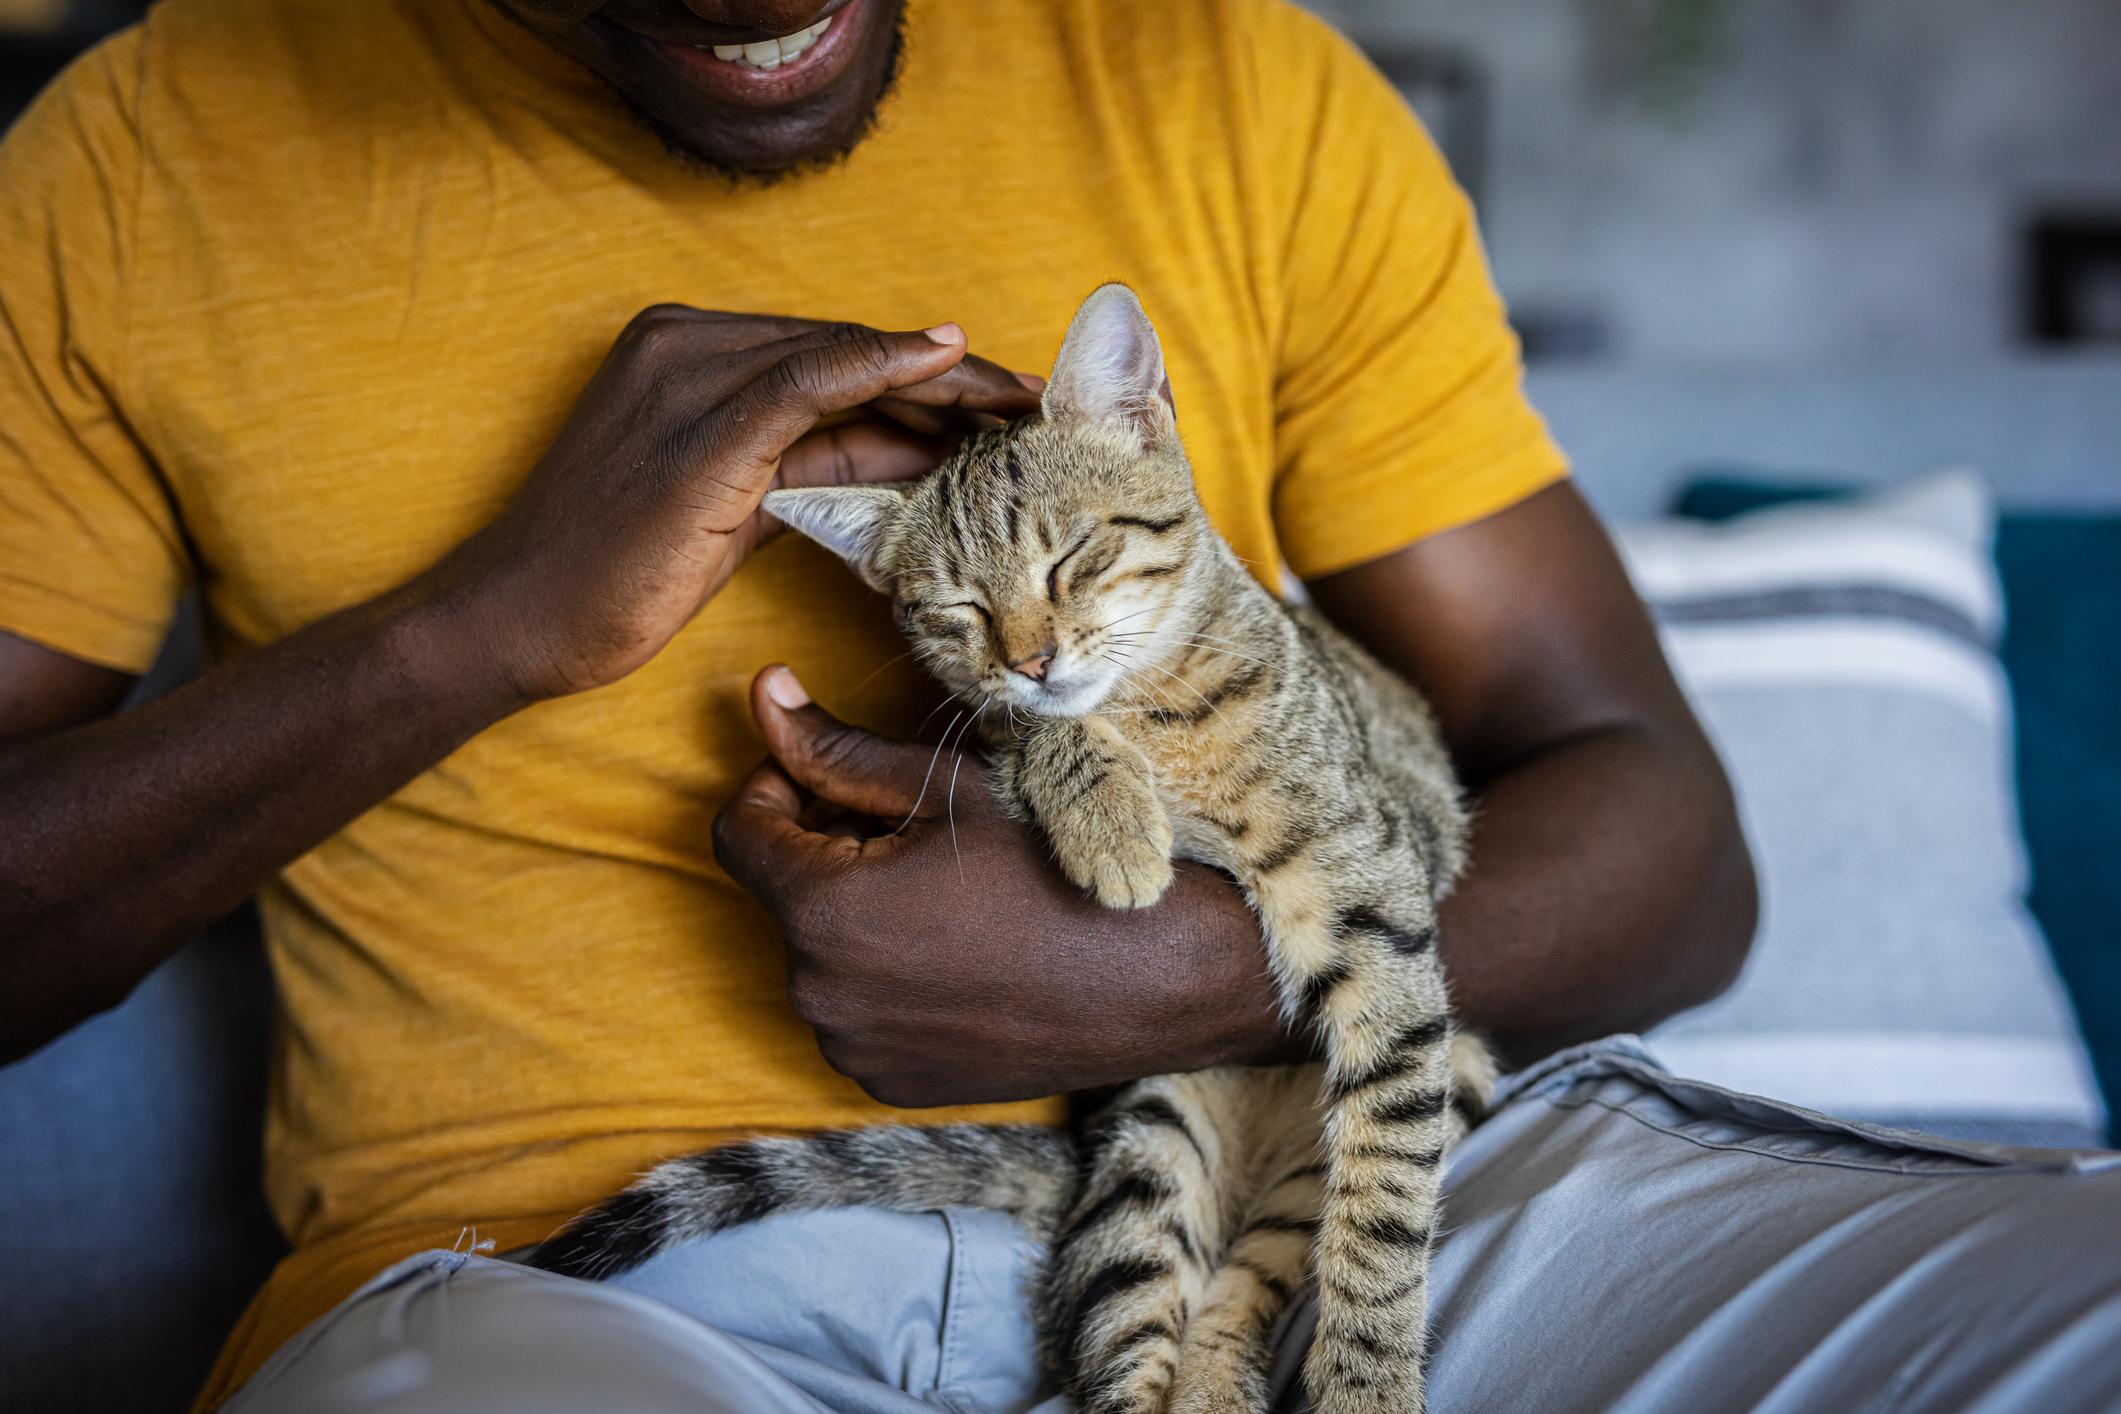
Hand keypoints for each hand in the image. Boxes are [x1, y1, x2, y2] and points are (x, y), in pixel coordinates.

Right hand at [420, 308, 1040, 703]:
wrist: (524, 616)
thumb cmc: (620, 572)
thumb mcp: (737, 506)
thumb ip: (816, 465)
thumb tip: (915, 455)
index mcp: (689, 352)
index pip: (831, 355)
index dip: (922, 377)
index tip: (998, 403)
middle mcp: (687, 342)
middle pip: (847, 347)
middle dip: (949, 375)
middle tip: (1034, 400)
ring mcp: (688, 371)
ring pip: (843, 356)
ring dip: (942, 376)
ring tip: (1019, 400)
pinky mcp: (700, 420)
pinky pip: (810, 378)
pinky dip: (884, 364)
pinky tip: (949, 356)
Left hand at [710, 666, 1296, 1107]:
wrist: (1154, 976)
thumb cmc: (1057, 867)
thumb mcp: (947, 790)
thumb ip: (838, 749)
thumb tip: (761, 695)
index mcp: (823, 909)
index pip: (738, 832)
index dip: (775, 788)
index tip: (828, 778)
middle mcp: (818, 993)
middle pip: (783, 894)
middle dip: (828, 851)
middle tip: (914, 829)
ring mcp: (853, 1049)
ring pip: (820, 955)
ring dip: (856, 916)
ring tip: (946, 893)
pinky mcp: (890, 1084)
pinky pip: (856, 1013)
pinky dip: (885, 977)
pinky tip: (959, 952)